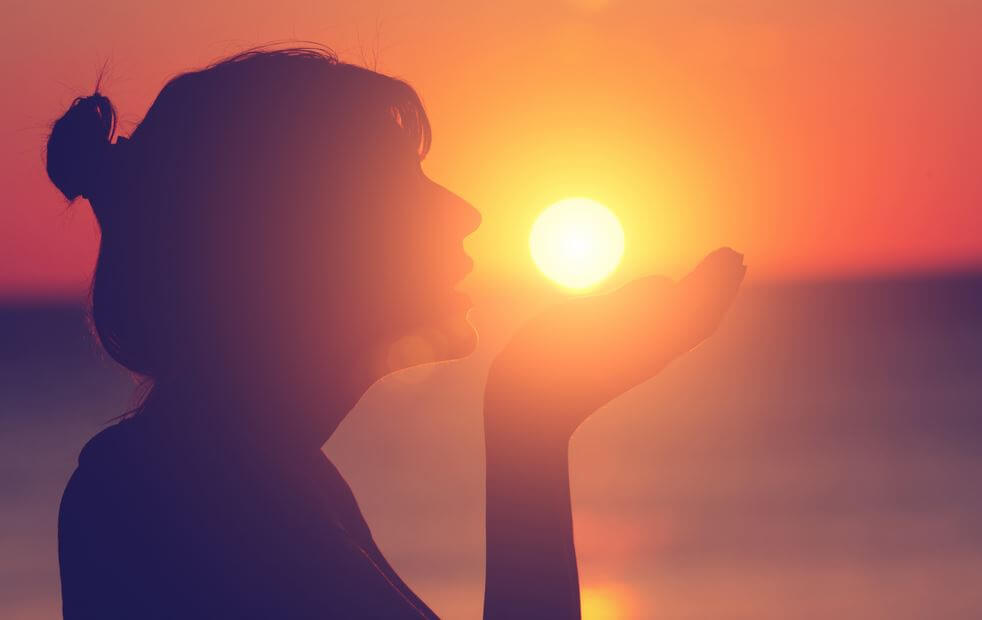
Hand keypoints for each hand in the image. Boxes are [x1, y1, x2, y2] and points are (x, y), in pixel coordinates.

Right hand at [484, 247, 745, 444]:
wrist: (529, 408)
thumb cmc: (555, 366)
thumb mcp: (592, 327)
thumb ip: (632, 304)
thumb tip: (668, 284)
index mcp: (650, 344)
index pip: (698, 308)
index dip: (716, 280)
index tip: (730, 254)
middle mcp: (648, 349)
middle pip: (696, 314)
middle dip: (716, 283)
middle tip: (732, 254)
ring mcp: (633, 351)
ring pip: (678, 321)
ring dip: (696, 292)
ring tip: (709, 268)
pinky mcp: (613, 351)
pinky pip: (652, 326)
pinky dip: (664, 302)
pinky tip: (663, 290)